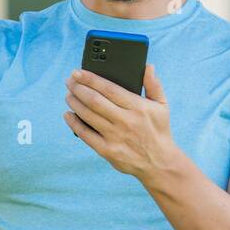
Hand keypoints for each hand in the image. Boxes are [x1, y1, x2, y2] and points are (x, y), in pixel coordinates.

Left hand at [63, 64, 183, 181]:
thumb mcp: (162, 106)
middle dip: (78, 88)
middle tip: (69, 81)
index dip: (91, 79)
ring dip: (74, 103)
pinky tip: (68, 115)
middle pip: (95, 100)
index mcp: (138, 107)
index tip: (78, 72)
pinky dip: (74, 123)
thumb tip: (147, 66)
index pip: (109, 88)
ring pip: (88, 115)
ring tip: (68, 94)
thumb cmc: (158, 130)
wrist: (160, 163)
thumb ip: (153, 85)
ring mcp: (115, 137)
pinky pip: (85, 135)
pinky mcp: (108, 151)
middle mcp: (126, 121)